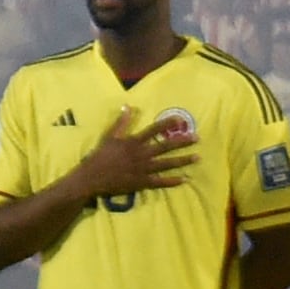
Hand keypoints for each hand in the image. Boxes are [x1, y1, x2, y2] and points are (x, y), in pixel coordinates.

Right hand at [61, 108, 198, 205]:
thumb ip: (121, 122)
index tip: (181, 120)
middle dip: (182, 142)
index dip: (168, 124)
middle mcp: (141, 154)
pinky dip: (173, 181)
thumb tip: (127, 106)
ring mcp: (143, 169)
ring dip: (183, 161)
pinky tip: (185, 179)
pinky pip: (160, 182)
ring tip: (197, 158)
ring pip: (167, 164)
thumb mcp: (110, 136)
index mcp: (134, 142)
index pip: (154, 130)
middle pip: (165, 146)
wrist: (92, 178)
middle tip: (197, 138)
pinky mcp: (142, 182)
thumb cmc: (100, 156)